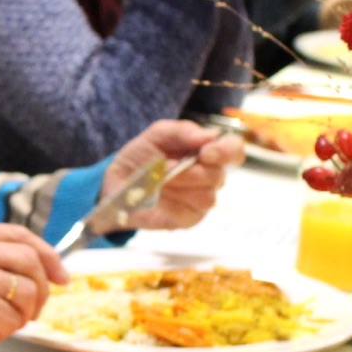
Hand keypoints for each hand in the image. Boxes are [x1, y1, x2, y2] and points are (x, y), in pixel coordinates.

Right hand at [0, 217, 66, 343]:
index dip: (47, 256)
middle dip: (38, 292)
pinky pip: (11, 317)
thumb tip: (50, 271)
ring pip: (25, 291)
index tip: (61, 278)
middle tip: (28, 315)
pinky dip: (1, 332)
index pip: (19, 234)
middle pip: (29, 260)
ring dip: (16, 317)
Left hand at [102, 120, 243, 231]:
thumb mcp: (157, 135)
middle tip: (166, 166)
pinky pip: (189, 213)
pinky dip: (171, 203)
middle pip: (219, 176)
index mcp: (207, 152)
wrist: (116, 182)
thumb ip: (182, 131)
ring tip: (159, 181)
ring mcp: (201, 200)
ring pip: (207, 197)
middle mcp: (210, 176)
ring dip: (179, 187)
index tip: (206, 153)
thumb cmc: (142, 156)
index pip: (234, 151)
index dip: (227, 151)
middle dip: (191, 171)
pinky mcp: (189, 219)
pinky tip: (158, 197)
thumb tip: (209, 135)